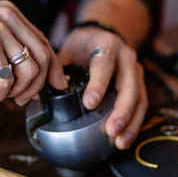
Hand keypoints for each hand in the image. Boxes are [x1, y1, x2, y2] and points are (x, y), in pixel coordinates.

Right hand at [0, 1, 66, 106]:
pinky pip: (7, 80)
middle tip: (21, 101)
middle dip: (37, 86)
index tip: (56, 85)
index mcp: (8, 12)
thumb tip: (40, 77)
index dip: (53, 67)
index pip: (42, 41)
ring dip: (16, 92)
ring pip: (29, 71)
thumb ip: (10, 53)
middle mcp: (6, 15)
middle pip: (42, 56)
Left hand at [58, 27, 147, 148]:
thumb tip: (36, 95)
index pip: (103, 63)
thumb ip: (56, 70)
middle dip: (121, 109)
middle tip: (110, 130)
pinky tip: (123, 140)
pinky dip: (134, 124)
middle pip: (129, 84)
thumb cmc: (81, 46)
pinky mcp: (140, 84)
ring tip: (119, 142)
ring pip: (139, 97)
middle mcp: (126, 56)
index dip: (98, 83)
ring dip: (130, 121)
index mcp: (105, 44)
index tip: (89, 104)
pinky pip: (141, 105)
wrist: (101, 35)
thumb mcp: (67, 50)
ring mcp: (136, 71)